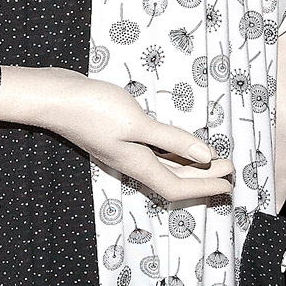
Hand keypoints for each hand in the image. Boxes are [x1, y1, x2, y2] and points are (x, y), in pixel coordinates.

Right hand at [36, 69, 233, 202]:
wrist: (55, 97)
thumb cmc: (94, 108)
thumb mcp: (138, 123)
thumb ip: (173, 140)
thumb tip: (205, 156)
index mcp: (137, 164)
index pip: (177, 187)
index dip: (205, 188)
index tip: (230, 184)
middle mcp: (131, 162)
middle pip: (173, 178)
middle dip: (203, 177)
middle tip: (230, 169)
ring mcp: (123, 150)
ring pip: (163, 165)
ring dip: (189, 164)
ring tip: (212, 158)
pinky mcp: (118, 137)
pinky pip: (153, 152)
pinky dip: (172, 151)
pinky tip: (179, 143)